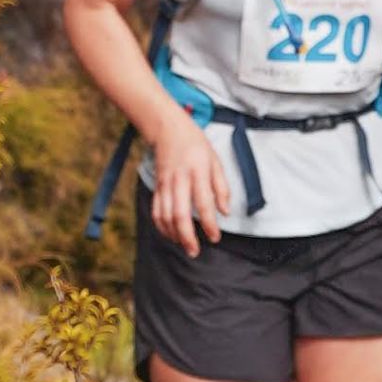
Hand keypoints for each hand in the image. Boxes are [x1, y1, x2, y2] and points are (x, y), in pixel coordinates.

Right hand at [149, 115, 231, 254]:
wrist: (168, 130)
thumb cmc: (196, 146)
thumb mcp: (215, 161)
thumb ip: (221, 187)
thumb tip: (225, 212)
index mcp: (198, 172)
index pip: (204, 203)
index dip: (210, 224)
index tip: (215, 238)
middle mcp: (179, 180)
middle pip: (179, 214)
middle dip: (187, 236)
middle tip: (195, 251)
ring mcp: (165, 184)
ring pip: (165, 216)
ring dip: (174, 235)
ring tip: (185, 247)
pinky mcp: (157, 187)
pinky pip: (156, 211)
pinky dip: (162, 226)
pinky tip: (171, 235)